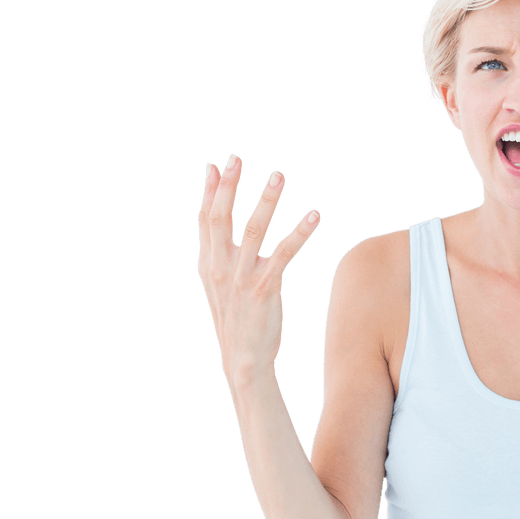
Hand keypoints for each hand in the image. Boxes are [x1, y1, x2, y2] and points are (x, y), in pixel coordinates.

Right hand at [196, 153, 320, 380]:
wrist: (244, 359)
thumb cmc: (237, 316)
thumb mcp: (219, 282)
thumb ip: (219, 250)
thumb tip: (218, 220)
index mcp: (206, 264)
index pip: (204, 220)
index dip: (211, 191)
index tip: (218, 165)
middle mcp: (219, 268)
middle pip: (220, 219)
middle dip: (229, 187)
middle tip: (238, 159)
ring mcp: (240, 278)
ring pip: (252, 230)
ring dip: (266, 200)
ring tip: (279, 175)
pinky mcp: (264, 287)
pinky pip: (284, 253)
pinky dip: (300, 232)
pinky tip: (314, 216)